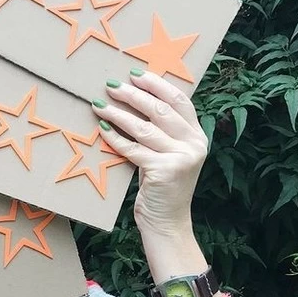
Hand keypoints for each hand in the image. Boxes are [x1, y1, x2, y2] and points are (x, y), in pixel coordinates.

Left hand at [91, 71, 208, 236]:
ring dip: (118, 114)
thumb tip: (134, 102)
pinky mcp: (163, 170)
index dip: (157, 84)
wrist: (166, 222)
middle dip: (133, 95)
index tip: (136, 74)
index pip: (179, 100)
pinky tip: (102, 129)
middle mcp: (194, 144)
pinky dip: (115, 138)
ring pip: (144, 128)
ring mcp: (181, 157)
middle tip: (111, 85)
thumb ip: (161, 133)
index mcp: (198, 136)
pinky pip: (133, 149)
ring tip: (99, 105)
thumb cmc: (161, 188)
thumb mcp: (167, 156)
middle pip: (160, 110)